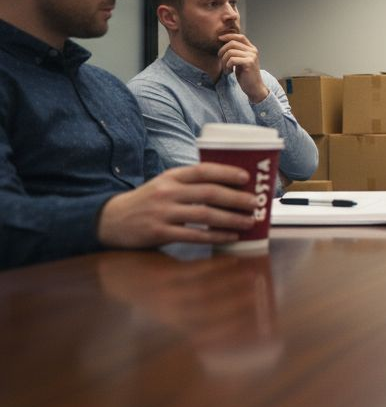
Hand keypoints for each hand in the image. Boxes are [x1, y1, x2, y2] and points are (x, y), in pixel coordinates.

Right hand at [97, 163, 259, 249]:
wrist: (111, 220)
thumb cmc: (147, 202)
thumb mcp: (164, 185)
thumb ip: (190, 184)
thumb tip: (230, 187)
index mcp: (171, 176)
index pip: (202, 170)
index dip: (226, 173)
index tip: (246, 178)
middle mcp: (167, 192)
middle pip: (208, 192)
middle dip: (235, 198)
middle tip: (254, 203)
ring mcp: (163, 212)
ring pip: (204, 214)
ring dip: (230, 218)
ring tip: (249, 221)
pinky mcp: (159, 232)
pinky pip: (193, 234)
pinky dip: (215, 236)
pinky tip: (231, 237)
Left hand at [218, 33, 267, 102]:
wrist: (254, 88)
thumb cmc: (246, 75)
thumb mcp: (241, 60)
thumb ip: (236, 52)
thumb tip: (223, 42)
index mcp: (251, 49)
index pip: (240, 36)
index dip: (229, 36)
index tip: (219, 39)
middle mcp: (253, 51)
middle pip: (232, 43)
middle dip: (222, 51)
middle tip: (221, 60)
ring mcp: (252, 56)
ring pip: (230, 52)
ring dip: (224, 61)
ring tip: (226, 69)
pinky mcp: (249, 63)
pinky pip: (232, 60)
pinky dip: (227, 66)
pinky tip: (229, 71)